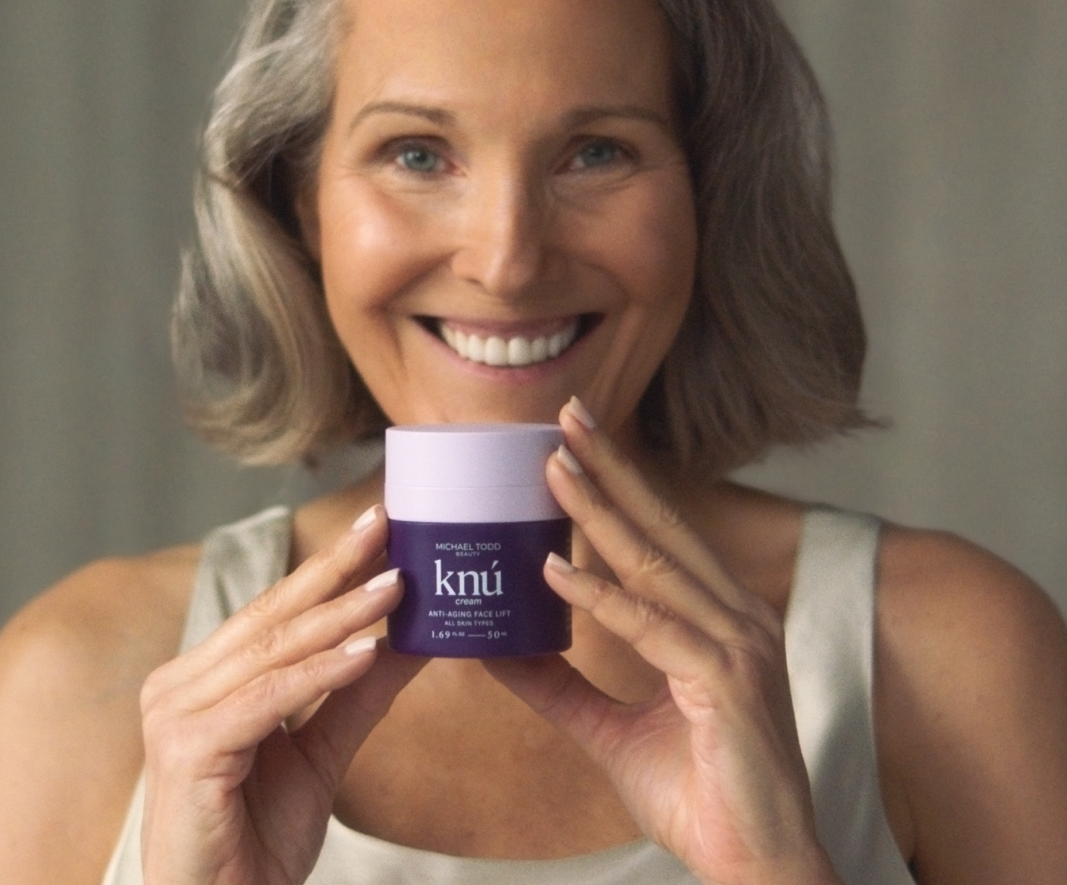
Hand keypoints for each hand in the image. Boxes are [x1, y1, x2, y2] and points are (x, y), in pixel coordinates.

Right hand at [138, 506, 424, 884]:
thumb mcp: (322, 751)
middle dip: (335, 567)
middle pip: (272, 614)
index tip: (380, 526)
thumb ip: (357, 692)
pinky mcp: (187, 751)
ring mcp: (175, 715)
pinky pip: (267, 699)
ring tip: (396, 585)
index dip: (329, 567)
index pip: (276, 609)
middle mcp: (180, 685)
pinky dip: (320, 673)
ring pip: (273, 650)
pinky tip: (366, 652)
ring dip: (340, 615)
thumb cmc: (257, 838)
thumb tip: (410, 638)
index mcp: (204, 677)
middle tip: (387, 525)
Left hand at [487, 400, 840, 884]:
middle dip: (612, 467)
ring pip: (655, 562)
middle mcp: (734, 616)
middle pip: (661, 526)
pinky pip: (652, 627)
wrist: (755, 868)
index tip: (573, 445)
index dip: (618, 485)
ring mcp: (737, 643)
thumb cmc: (700, 794)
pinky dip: (600, 597)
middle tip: (566, 414)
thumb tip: (499, 651)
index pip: (660, 537)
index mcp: (716, 618)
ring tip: (552, 466)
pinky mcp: (727, 681)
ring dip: (600, 510)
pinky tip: (554, 568)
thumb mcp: (609, 731)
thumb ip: (560, 687)